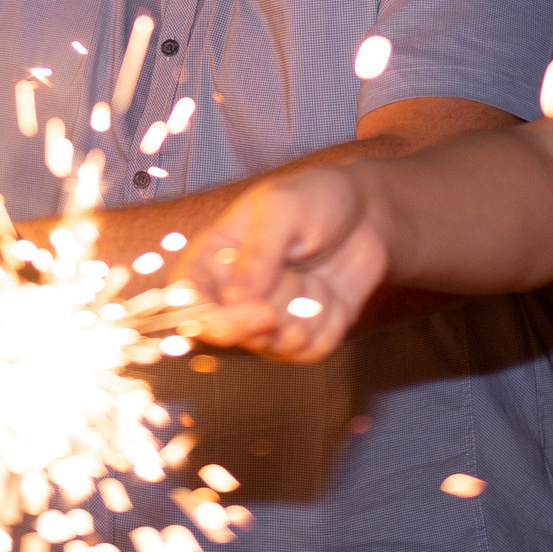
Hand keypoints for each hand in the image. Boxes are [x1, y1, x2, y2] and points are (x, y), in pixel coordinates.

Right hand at [179, 169, 388, 363]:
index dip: (210, 320)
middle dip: (276, 308)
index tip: (260, 313)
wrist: (367, 213)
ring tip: (315, 274)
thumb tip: (234, 301)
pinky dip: (331, 323)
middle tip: (298, 270)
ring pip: (277, 346)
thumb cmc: (318, 199)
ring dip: (308, 311)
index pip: (185, 303)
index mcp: (212, 258)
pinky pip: (311, 352)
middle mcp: (232, 296)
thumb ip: (258, 252)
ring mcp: (266, 320)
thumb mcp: (284, 207)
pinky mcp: (301, 335)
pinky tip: (332, 294)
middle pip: (234, 333)